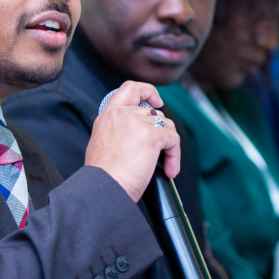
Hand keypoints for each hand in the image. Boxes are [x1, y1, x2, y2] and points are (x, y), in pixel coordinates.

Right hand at [85, 81, 180, 202]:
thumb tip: (143, 131)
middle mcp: (121, 114)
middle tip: (160, 155)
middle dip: (162, 134)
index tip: (157, 102)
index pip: (130, 88)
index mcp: (108, 115)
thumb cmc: (104, 176)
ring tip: (165, 167)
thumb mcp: (104, 143)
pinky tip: (169, 171)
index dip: (148, 91)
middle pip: (155, 114)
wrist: (104, 189)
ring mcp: (136, 123)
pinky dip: (174, 156)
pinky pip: (173, 140)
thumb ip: (119, 130)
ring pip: (167, 126)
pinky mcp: (151, 135)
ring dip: (169, 147)